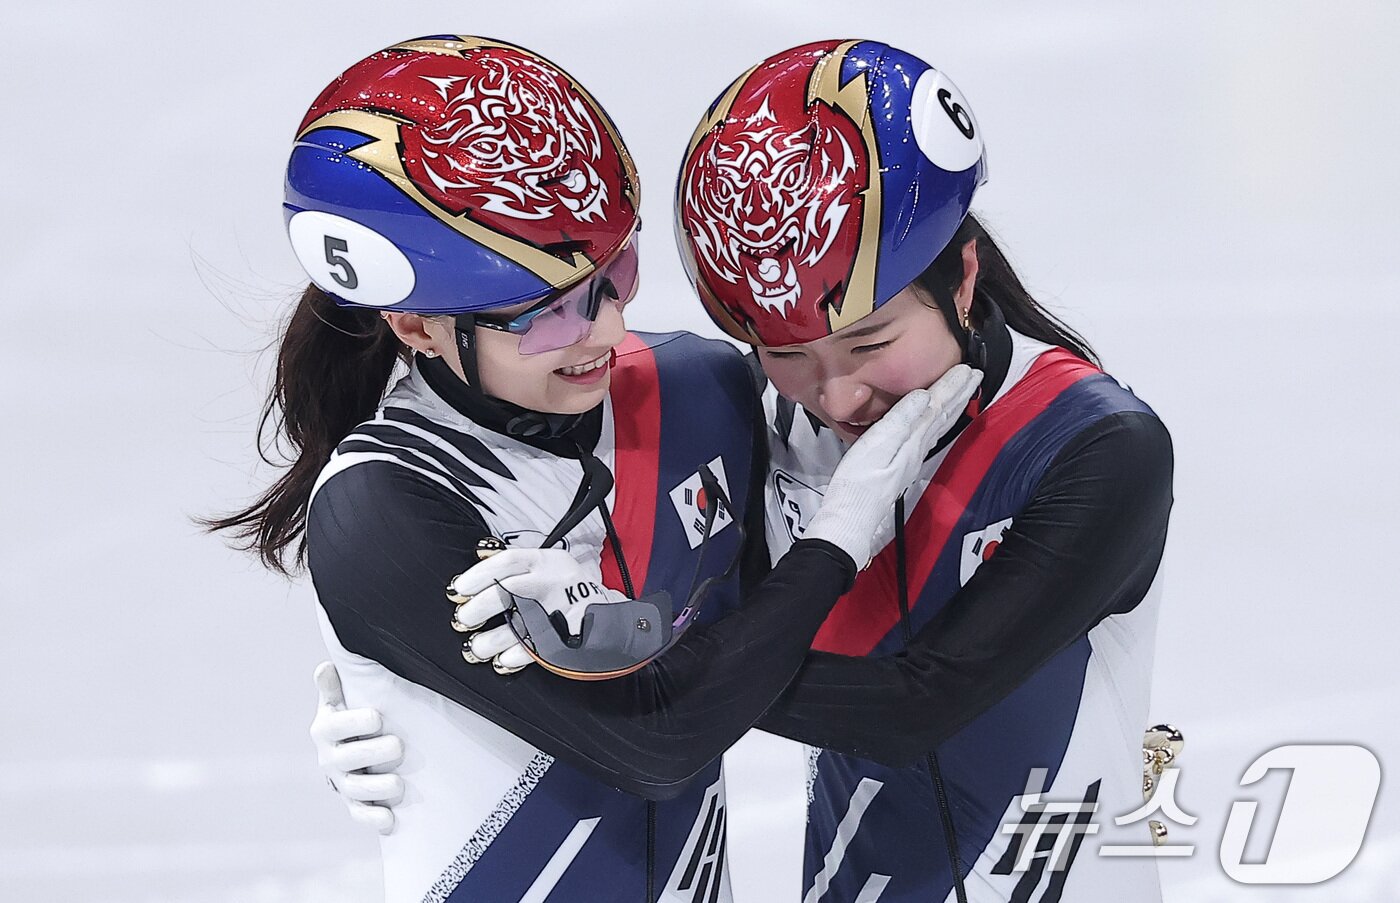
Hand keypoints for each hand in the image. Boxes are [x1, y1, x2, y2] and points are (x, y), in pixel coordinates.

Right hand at [310, 662, 403, 833]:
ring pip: (355, 789)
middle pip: (347, 759)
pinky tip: (390, 820)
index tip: (377, 717)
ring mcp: (342, 783)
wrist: (351, 749)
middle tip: (399, 747)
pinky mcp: (354, 803)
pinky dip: (373, 819)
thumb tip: (325, 667)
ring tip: (399, 784)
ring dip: (377, 787)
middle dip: (373, 753)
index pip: (335, 726)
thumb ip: (332, 688)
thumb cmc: (351, 719)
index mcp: (326, 730)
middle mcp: (330, 758)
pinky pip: (360, 814)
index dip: (354, 722)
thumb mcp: (339, 702)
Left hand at [447, 548, 628, 673]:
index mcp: (547, 561)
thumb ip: (517, 567)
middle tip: (463, 619)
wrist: (612, 617)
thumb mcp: (547, 567)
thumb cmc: (569, 591)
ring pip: (519, 624)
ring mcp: (562, 610)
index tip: (459, 589)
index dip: (479, 574)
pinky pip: (536, 648)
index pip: (508, 561)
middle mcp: (554, 582)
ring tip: (475, 648)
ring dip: (491, 639)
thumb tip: (478, 560)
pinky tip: (501, 660)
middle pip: (508, 591)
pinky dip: (515, 656)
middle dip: (480, 607)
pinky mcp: (569, 636)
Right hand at [804, 365, 982, 567]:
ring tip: (963, 392)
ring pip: (939, 426)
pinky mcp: (901, 466)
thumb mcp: (876, 445)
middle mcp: (917, 449)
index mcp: (913, 441)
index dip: (951, 386)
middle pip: (944, 416)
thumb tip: (924, 396)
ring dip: (952, 406)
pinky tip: (934, 421)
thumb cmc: (858, 484)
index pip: (938, 407)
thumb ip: (901, 420)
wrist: (850, 517)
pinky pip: (928, 435)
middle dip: (959, 394)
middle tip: (975, 375)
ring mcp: (910, 458)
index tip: (967, 369)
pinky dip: (937, 422)